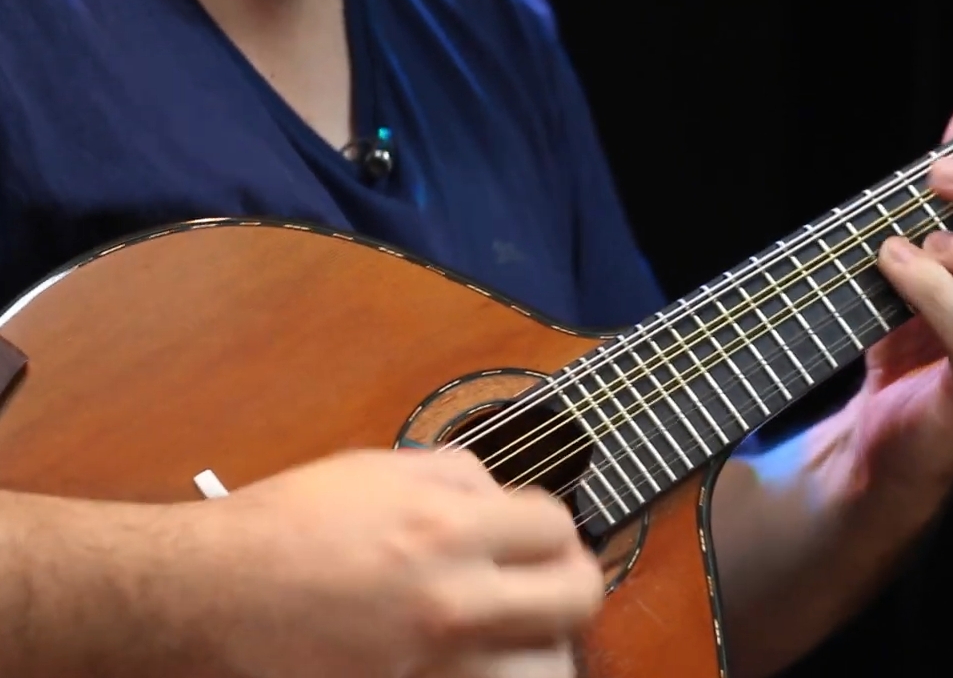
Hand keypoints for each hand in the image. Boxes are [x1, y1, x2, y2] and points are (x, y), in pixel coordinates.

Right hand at [176, 449, 601, 677]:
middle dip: (571, 583)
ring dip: (542, 646)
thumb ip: (454, 476)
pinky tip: (478, 663)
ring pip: (549, 668)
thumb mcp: (371, 470)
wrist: (200, 600)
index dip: (551, 529)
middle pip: (576, 597)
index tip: (537, 538)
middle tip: (549, 585)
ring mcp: (432, 667)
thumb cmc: (277, 528)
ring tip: (518, 636)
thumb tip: (502, 496)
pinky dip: (495, 675)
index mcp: (444, 529)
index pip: (554, 526)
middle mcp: (450, 602)